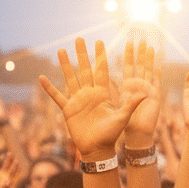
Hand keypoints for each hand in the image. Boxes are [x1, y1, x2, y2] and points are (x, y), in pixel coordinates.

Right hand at [39, 38, 144, 157]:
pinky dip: (49, 88)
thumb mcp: (122, 117)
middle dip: (82, 55)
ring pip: (70, 78)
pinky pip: (57, 97)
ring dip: (65, 65)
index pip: (101, 70)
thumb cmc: (112, 134)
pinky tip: (42, 78)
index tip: (99, 42)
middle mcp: (89, 94)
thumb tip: (146, 92)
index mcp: (103, 93)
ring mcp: (78, 100)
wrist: (98, 148)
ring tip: (61, 50)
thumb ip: (131, 103)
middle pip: (85, 70)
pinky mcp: (68, 109)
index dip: (100, 57)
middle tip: (79, 39)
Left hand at [120, 40, 161, 147]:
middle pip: (140, 65)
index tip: (129, 43)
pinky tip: (159, 64)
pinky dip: (158, 73)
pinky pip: (157, 82)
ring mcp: (148, 90)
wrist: (137, 134)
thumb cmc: (125, 121)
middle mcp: (138, 86)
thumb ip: (115, 92)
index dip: (129, 55)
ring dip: (149, 59)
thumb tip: (106, 80)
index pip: (129, 67)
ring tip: (150, 46)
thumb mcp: (117, 105)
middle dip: (140, 53)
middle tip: (141, 39)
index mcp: (128, 87)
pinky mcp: (155, 96)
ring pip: (149, 70)